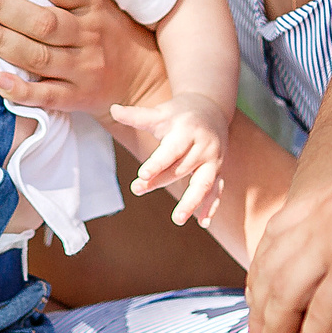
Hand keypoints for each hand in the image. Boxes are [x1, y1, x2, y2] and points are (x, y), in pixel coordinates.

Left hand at [0, 0, 165, 114]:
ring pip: (38, 55)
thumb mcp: (97, 3)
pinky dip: (22, 89)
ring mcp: (84, 68)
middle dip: (1, 4)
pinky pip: (48, 95)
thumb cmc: (108, 32)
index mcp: (93, 5)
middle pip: (42, 20)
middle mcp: (88, 35)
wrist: (143, 78)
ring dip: (0, 40)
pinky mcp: (78, 97)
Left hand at [109, 93, 226, 225]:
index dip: (157, 163)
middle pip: (181, 169)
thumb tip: (113, 109)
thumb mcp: (159, 113)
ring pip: (203, 184)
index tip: (142, 174)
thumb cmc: (178, 115)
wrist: (211, 109)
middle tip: (137, 189)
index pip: (172, 150)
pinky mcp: (219, 171)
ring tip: (177, 219)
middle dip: (158, 181)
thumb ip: (137, 115)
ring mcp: (213, 161)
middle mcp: (203, 147)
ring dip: (192, 202)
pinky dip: (212, 207)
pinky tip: (203, 223)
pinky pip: (217, 191)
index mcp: (187, 132)